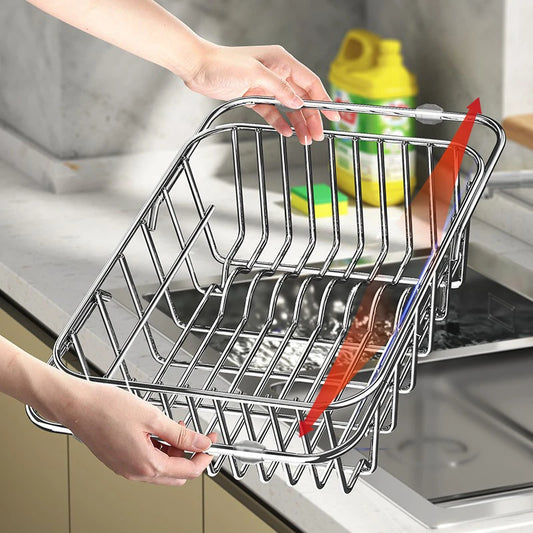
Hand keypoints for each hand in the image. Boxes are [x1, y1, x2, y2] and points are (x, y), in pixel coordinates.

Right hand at [57, 378, 215, 485]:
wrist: (76, 406)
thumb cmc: (107, 408)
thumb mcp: (152, 417)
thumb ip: (180, 433)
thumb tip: (201, 443)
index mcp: (146, 464)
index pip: (187, 471)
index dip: (204, 457)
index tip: (212, 442)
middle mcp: (135, 472)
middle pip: (175, 474)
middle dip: (191, 457)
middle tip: (199, 437)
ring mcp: (125, 468)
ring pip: (161, 469)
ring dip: (174, 452)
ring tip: (177, 428)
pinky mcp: (118, 461)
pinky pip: (146, 462)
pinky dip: (159, 450)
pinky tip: (159, 431)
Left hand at [184, 43, 340, 143]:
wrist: (198, 67)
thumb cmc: (223, 64)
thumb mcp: (255, 74)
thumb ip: (279, 88)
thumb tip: (299, 103)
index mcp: (282, 62)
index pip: (310, 83)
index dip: (324, 100)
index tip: (334, 116)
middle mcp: (277, 74)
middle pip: (302, 99)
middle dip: (312, 118)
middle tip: (318, 136)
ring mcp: (266, 86)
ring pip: (289, 108)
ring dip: (298, 124)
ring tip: (305, 140)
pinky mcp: (254, 97)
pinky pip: (273, 113)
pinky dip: (281, 123)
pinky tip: (287, 133)